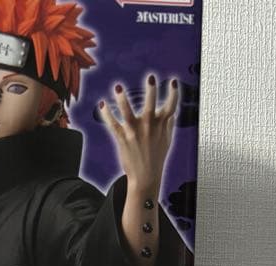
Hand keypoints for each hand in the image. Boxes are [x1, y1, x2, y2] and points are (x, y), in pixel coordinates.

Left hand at [100, 74, 178, 194]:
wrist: (145, 177)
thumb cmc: (156, 159)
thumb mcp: (167, 141)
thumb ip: (168, 125)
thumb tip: (172, 114)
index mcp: (161, 125)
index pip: (171, 106)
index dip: (173, 93)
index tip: (172, 82)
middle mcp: (149, 126)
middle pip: (150, 105)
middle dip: (151, 91)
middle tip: (150, 77)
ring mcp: (135, 132)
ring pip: (127, 112)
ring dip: (122, 99)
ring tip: (117, 87)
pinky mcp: (123, 139)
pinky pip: (113, 124)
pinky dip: (107, 114)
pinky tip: (102, 104)